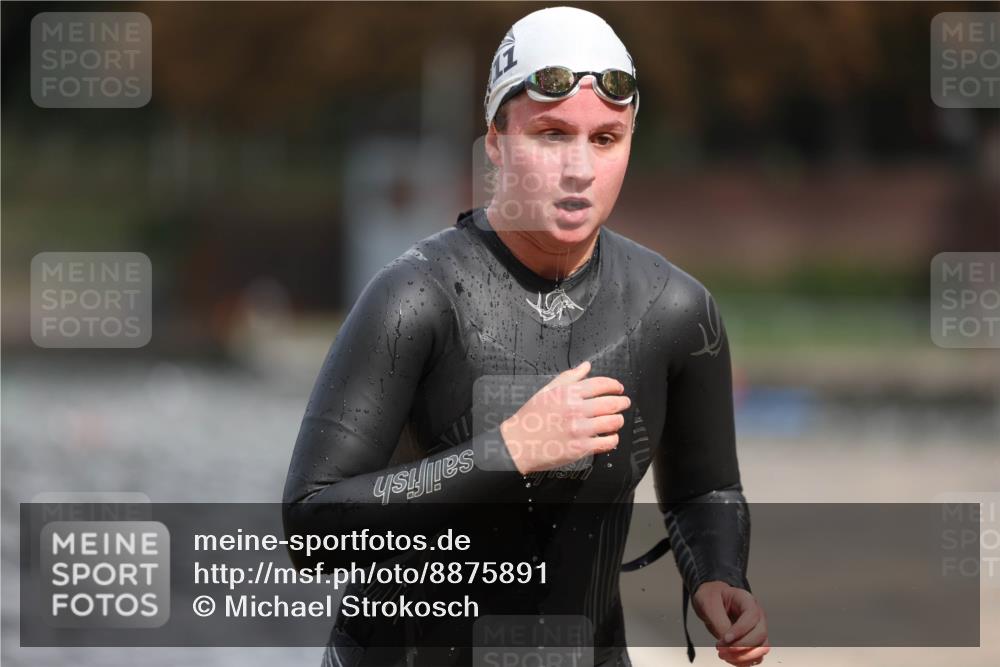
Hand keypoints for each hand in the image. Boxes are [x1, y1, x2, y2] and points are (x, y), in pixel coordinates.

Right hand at [500, 360, 629, 473]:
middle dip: (622, 402)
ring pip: (613, 422)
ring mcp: (580, 429)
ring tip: (616, 421)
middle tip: (624, 403)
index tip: (618, 388)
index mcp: (568, 393)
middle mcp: (576, 409)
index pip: (600, 384)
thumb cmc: (530, 418)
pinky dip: (613, 439)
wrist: (518, 443)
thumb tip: (586, 366)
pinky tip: (609, 437)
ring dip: (618, 420)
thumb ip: (569, 377)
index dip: (614, 385)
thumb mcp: (546, 391)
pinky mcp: (581, 447)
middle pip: (611, 403)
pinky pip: (607, 442)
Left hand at [692, 580, 769, 665]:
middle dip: (741, 646)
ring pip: (762, 648)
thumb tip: (728, 643)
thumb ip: (720, 623)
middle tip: (721, 649)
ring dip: (743, 657)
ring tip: (724, 655)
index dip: (740, 630)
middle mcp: (756, 615)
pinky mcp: (753, 642)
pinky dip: (744, 661)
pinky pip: (756, 656)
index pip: (752, 616)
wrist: (711, 601)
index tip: (725, 638)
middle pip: (760, 634)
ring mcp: (757, 629)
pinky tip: (729, 658)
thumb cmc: (711, 598)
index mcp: (747, 600)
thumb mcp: (710, 605)